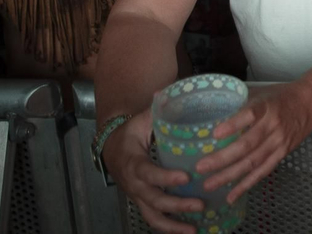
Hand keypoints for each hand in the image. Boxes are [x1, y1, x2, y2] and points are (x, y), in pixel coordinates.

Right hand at [105, 109, 203, 233]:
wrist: (111, 148)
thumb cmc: (131, 132)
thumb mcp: (141, 119)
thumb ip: (156, 109)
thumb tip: (166, 92)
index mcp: (133, 162)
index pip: (148, 173)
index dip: (164, 178)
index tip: (185, 178)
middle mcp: (134, 183)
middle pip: (153, 199)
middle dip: (176, 204)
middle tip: (200, 204)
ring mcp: (138, 196)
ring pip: (152, 216)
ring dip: (173, 225)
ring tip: (194, 230)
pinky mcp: (143, 203)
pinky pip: (154, 219)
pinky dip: (170, 227)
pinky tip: (190, 230)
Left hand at [195, 83, 311, 201]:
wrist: (311, 104)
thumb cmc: (281, 96)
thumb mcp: (261, 92)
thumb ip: (238, 101)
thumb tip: (210, 109)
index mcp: (266, 106)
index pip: (250, 114)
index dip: (233, 124)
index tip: (215, 133)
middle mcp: (273, 125)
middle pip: (247, 144)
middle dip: (223, 158)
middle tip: (201, 167)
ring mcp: (278, 142)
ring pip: (252, 162)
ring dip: (230, 175)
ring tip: (209, 184)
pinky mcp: (281, 154)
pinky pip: (262, 172)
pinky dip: (247, 184)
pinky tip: (231, 195)